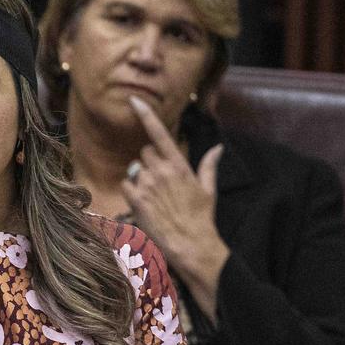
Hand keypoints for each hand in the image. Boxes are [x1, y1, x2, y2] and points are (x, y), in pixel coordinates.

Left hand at [121, 96, 228, 319]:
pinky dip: (132, 191)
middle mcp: (161, 171)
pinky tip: (144, 204)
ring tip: (155, 198)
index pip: (159, 133)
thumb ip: (209, 165)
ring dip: (141, 179)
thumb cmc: (202, 218)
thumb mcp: (208, 190)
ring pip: (135, 169)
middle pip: (144, 153)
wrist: (192, 245)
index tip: (134, 99)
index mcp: (179, 165)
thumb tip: (219, 148)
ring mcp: (147, 185)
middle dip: (150, 163)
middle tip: (161, 182)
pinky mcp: (136, 200)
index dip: (145, 114)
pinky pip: (126, 184)